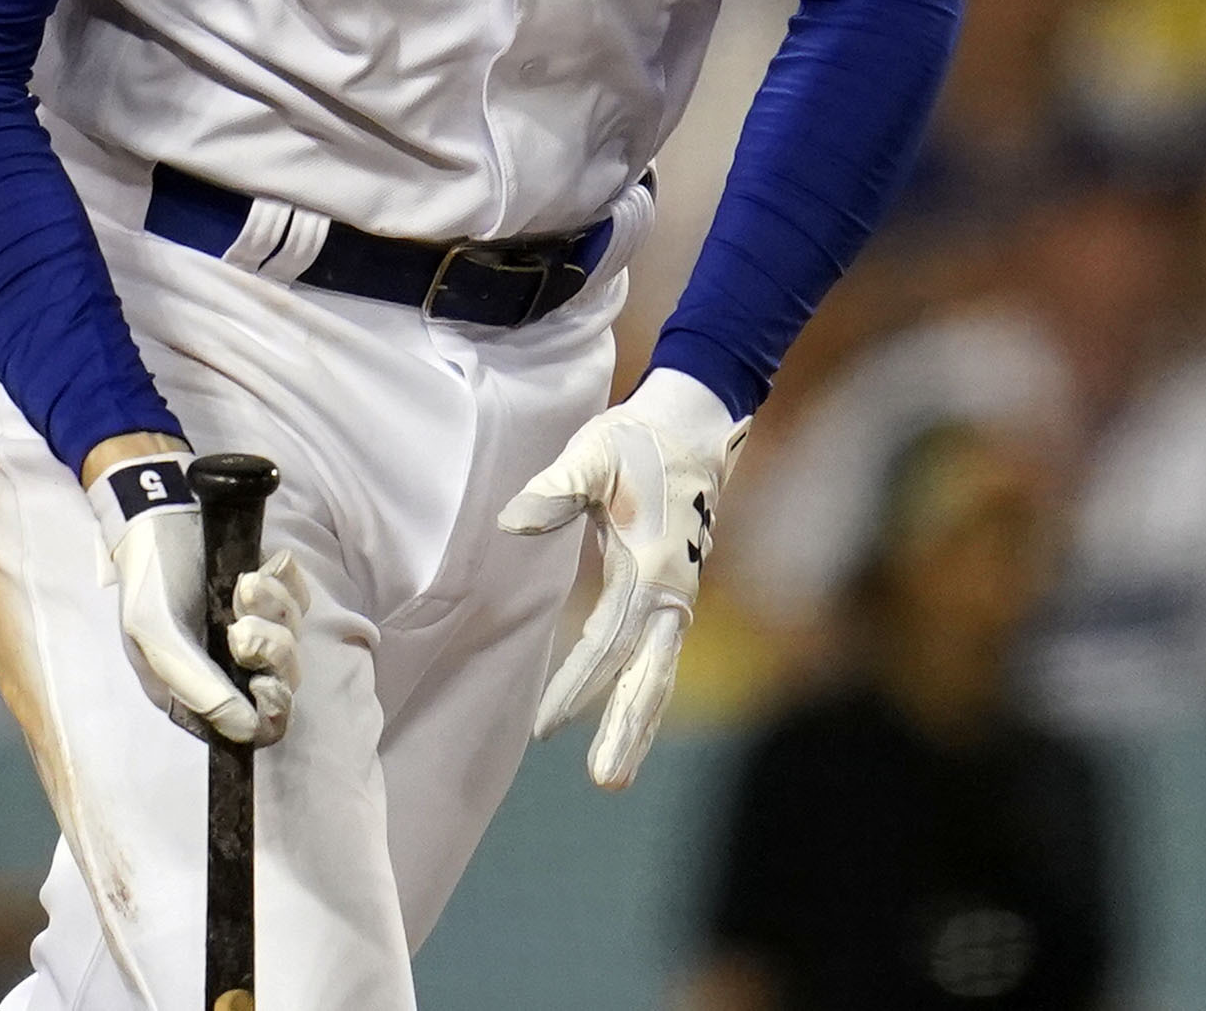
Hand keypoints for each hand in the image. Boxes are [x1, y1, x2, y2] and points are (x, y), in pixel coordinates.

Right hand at [90, 448, 308, 746]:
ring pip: (294, 637)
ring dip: (275, 610)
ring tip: (244, 583)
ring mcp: (255, 625)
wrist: (161, 511)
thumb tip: (247, 730)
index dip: (270, 712)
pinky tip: (260, 566)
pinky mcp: (272, 591)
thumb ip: (199, 688)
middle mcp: (231, 665)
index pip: (253, 727)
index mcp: (199, 690)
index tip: (267, 685)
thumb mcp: (156, 637)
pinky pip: (301, 596)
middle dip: (272, 651)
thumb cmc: (150, 580)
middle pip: (283, 683)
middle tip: (243, 626)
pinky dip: (287, 582)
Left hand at [498, 368, 745, 788]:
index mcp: (649, 567)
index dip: (575, 685)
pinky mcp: (675, 596)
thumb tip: (511, 522)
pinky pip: (659, 659)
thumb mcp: (591, 455)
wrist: (693, 422)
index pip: (606, 642)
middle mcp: (671, 594)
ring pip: (658, 676)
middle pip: (647, 676)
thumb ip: (554, 491)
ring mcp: (678, 599)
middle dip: (625, 731)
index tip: (545, 727)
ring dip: (637, 727)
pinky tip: (629, 726)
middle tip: (605, 782)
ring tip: (614, 778)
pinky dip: (644, 697)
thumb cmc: (635, 438)